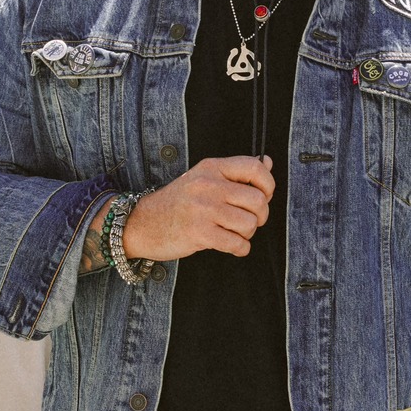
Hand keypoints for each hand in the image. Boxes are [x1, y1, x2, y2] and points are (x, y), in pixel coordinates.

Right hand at [121, 155, 274, 260]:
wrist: (142, 223)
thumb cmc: (177, 203)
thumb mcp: (204, 178)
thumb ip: (236, 172)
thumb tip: (267, 162)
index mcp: (212, 168)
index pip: (254, 167)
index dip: (268, 184)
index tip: (264, 196)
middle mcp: (209, 185)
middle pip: (258, 200)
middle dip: (260, 216)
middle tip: (249, 221)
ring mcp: (203, 209)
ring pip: (249, 224)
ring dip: (248, 233)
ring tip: (235, 233)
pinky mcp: (199, 233)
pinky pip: (237, 243)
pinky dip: (240, 248)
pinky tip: (233, 246)